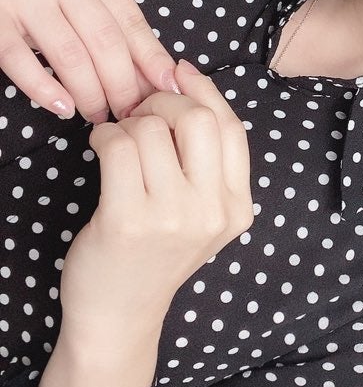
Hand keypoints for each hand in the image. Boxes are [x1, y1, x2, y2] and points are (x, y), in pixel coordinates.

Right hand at [0, 0, 180, 123]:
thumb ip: (112, 25)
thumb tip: (157, 74)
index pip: (129, 18)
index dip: (150, 58)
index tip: (167, 88)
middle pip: (105, 39)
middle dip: (122, 84)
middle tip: (128, 113)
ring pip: (70, 54)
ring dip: (89, 93)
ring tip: (97, 116)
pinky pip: (22, 62)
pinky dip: (46, 90)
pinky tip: (63, 108)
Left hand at [58, 59, 253, 337]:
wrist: (120, 315)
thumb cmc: (155, 255)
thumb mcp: (202, 215)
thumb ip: (207, 163)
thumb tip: (186, 84)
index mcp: (237, 207)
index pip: (232, 128)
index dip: (206, 90)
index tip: (179, 71)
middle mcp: (212, 213)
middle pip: (198, 120)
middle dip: (163, 102)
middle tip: (141, 114)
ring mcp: (172, 218)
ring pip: (152, 130)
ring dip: (127, 123)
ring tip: (118, 139)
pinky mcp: (128, 220)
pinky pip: (118, 147)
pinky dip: (104, 136)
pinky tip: (100, 147)